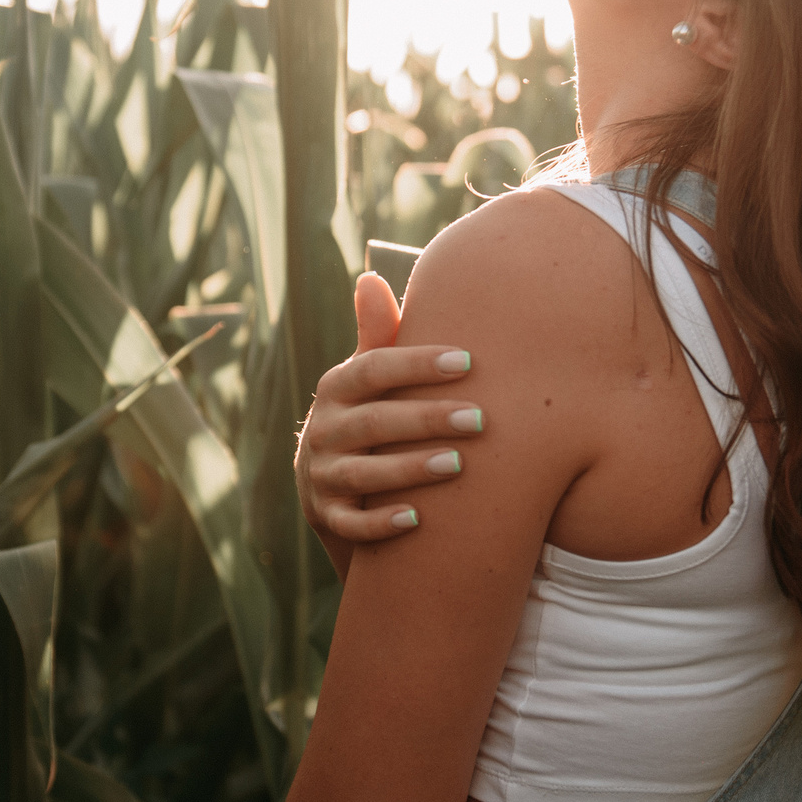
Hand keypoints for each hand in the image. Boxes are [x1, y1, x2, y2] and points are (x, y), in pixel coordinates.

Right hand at [297, 272, 482, 554]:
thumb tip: (370, 277)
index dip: (417, 365)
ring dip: (410, 470)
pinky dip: (381, 523)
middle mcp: (323, 430)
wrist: (332, 486)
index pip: (374, 370)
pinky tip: (418, 519)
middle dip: (426, 419)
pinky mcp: (329, 516)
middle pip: (374, 422)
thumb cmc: (369, 416)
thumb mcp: (368, 378)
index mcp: (337, 388)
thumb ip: (377, 334)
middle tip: (479, 418)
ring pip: (364, 475)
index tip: (466, 361)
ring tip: (458, 464)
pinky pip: (353, 524)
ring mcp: (322, 476)